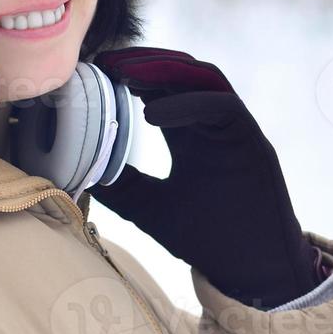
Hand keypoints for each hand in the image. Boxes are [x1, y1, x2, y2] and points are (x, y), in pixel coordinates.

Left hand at [88, 47, 321, 309]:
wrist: (252, 272)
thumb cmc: (209, 240)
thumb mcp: (151, 209)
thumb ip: (121, 187)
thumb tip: (79, 171)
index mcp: (191, 135)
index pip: (160, 89)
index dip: (129, 73)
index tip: (94, 70)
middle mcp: (214, 125)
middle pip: (180, 72)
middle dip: (142, 61)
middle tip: (104, 60)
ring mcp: (236, 129)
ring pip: (203, 77)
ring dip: (163, 69)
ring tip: (125, 72)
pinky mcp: (253, 140)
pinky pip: (222, 106)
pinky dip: (187, 102)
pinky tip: (151, 114)